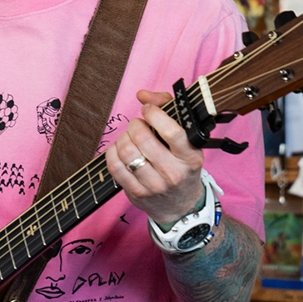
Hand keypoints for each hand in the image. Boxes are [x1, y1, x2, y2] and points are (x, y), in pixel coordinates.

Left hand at [107, 89, 206, 227]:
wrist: (181, 206)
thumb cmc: (182, 166)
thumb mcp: (187, 140)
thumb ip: (168, 109)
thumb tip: (143, 95)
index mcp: (190, 157)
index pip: (171, 131)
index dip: (154, 114)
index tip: (148, 110)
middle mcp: (174, 172)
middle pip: (143, 139)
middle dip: (135, 125)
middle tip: (137, 125)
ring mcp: (154, 185)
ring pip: (127, 152)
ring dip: (123, 138)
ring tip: (129, 138)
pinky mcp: (137, 193)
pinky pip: (115, 167)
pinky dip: (112, 153)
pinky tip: (119, 150)